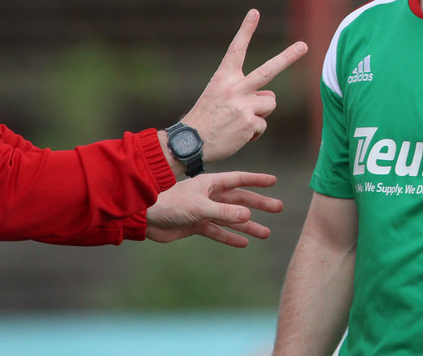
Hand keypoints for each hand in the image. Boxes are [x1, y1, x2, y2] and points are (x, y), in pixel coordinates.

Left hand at [146, 171, 283, 247]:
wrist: (144, 217)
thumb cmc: (169, 204)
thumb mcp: (200, 207)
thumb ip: (224, 213)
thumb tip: (248, 216)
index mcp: (211, 183)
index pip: (240, 179)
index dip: (257, 180)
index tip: (273, 181)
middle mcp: (210, 196)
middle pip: (240, 200)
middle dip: (259, 205)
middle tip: (278, 208)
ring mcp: (204, 211)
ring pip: (231, 218)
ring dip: (248, 226)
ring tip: (265, 233)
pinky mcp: (196, 225)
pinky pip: (217, 232)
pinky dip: (229, 237)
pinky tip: (243, 243)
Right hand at [182, 9, 306, 163]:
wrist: (191, 143)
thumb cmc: (207, 118)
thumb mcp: (219, 96)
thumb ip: (244, 91)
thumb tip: (269, 98)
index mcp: (223, 78)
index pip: (236, 49)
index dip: (246, 30)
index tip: (255, 12)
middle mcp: (235, 88)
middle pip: (268, 70)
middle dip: (287, 57)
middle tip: (304, 46)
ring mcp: (243, 105)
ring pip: (270, 103)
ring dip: (260, 112)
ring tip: (239, 120)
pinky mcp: (249, 123)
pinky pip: (263, 124)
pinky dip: (253, 132)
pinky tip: (237, 133)